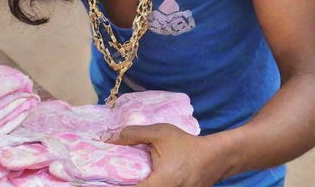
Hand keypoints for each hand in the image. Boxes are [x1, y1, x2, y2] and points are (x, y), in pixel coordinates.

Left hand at [110, 123, 229, 186]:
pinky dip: (145, 185)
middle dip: (123, 184)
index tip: (100, 180)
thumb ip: (134, 134)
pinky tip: (138, 178)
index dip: (115, 186)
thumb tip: (110, 139)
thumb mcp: (160, 133)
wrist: (213, 159)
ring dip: (137, 184)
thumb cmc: (185, 145)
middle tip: (108, 178)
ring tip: (121, 177)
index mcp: (159, 185)